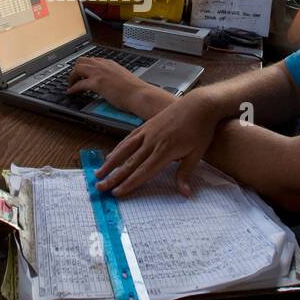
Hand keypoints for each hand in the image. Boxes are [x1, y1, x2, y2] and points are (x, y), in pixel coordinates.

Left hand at [67, 57, 150, 110]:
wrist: (140, 94)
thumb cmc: (136, 90)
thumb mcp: (123, 78)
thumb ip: (114, 77)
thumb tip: (111, 83)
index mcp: (110, 64)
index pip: (93, 60)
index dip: (85, 66)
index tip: (82, 72)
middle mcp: (104, 65)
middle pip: (82, 60)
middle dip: (75, 69)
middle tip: (74, 78)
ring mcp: (100, 73)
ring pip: (78, 68)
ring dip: (72, 76)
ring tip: (70, 84)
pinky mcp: (97, 83)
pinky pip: (79, 84)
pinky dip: (73, 88)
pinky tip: (71, 92)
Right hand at [95, 89, 223, 197]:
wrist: (199, 105)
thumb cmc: (201, 130)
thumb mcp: (197, 154)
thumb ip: (185, 173)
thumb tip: (184, 194)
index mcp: (165, 151)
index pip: (143, 171)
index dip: (129, 183)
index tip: (117, 193)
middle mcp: (152, 142)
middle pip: (129, 163)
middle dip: (113, 177)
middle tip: (99, 187)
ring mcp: (147, 132)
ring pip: (124, 150)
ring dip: (110, 163)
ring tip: (98, 173)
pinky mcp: (146, 125)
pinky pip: (128, 139)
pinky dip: (118, 148)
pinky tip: (111, 156)